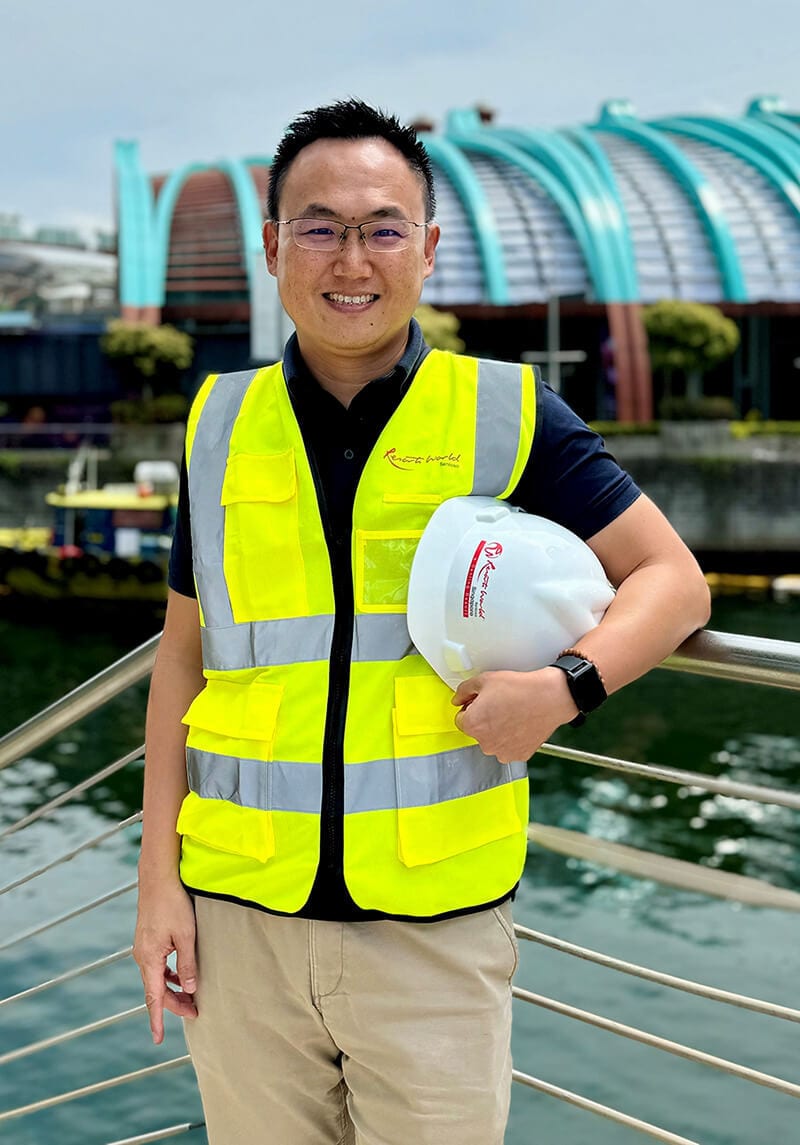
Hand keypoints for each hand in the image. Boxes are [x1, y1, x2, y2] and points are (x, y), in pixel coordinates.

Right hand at [133, 880, 197, 1043]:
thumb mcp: (186, 935)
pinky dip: (168, 974)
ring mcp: (143, 947)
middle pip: (156, 990)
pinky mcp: (147, 939)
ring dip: (172, 989)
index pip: (153, 997)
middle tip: (195, 1012)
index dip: (158, 1019)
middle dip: (174, 1003)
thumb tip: (190, 988)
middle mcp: (141, 956)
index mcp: (149, 958)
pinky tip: (180, 974)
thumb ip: (188, 963)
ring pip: (156, 978)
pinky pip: (156, 965)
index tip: (158, 1039)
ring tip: (191, 996)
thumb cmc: (173, 903)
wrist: (158, 877)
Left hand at [452, 667, 577, 763]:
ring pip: (493, 741)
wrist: (550, 697)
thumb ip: (464, 691)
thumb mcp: (485, 680)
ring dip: (497, 731)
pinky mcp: (519, 755)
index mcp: (473, 725)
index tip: (484, 702)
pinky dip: (512, 738)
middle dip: (484, 720)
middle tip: (500, 705)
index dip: (472, 708)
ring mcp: (503, 752)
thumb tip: (458, 699)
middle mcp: (485, 743)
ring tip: (512, 714)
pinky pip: (509, 747)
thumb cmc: (520, 689)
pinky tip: (520, 724)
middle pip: (477, 732)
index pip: (461, 719)